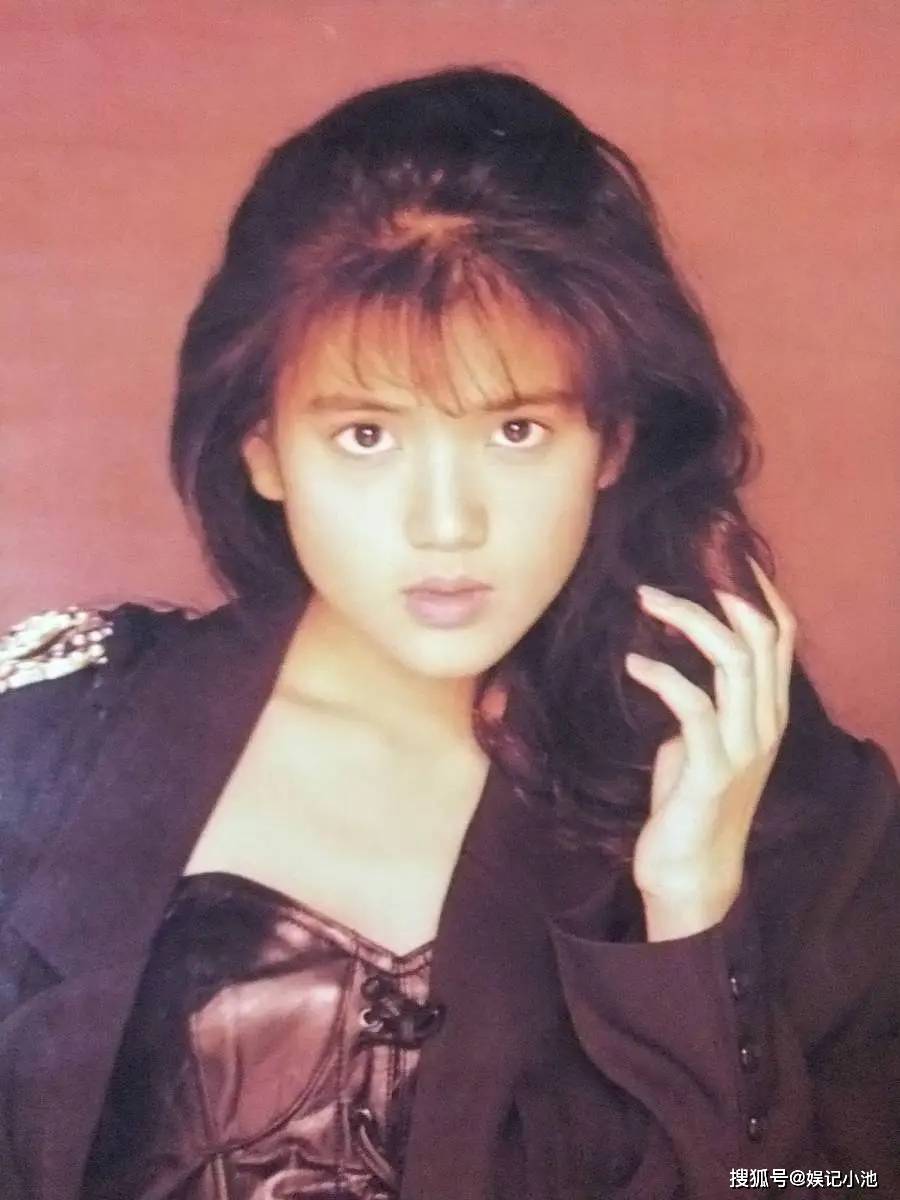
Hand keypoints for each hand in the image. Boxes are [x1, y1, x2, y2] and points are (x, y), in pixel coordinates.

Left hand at [624, 557, 795, 940]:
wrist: (692, 873)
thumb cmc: (689, 802)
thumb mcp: (701, 740)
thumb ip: (702, 700)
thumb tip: (664, 658)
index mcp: (769, 712)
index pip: (781, 635)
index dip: (757, 590)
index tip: (719, 555)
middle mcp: (767, 723)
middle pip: (759, 636)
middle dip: (714, 593)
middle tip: (660, 577)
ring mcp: (745, 747)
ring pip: (733, 661)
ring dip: (686, 622)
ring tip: (644, 601)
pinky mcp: (712, 770)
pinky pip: (694, 706)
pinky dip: (663, 676)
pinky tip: (634, 663)